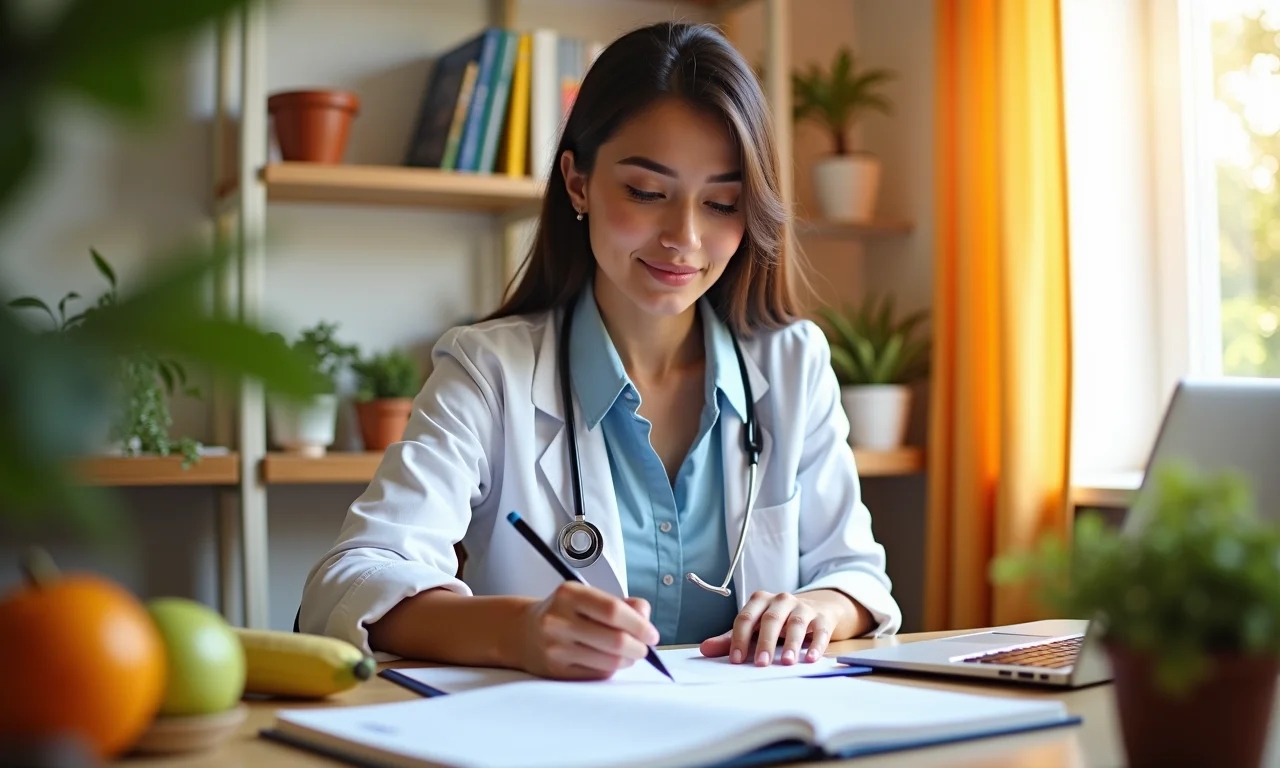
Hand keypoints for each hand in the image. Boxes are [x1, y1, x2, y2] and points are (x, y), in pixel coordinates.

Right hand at [515, 581, 659, 679]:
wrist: (522, 632)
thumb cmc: (564, 613)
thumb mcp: (587, 597)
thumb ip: (620, 604)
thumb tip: (645, 616)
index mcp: (569, 595)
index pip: (613, 610)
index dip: (639, 625)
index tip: (652, 634)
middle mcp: (558, 620)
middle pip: (614, 640)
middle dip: (639, 647)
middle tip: (644, 648)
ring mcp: (555, 648)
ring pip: (609, 662)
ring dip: (628, 660)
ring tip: (629, 655)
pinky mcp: (555, 671)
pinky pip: (596, 675)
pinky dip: (611, 670)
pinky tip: (609, 662)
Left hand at [699, 589, 867, 665]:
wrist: (816, 607)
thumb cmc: (778, 621)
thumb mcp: (754, 627)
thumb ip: (730, 639)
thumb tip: (704, 650)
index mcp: (759, 601)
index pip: (746, 618)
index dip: (739, 638)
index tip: (736, 660)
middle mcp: (781, 600)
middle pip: (770, 619)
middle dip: (764, 642)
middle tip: (760, 664)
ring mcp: (803, 607)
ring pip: (796, 623)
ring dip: (791, 643)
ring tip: (786, 662)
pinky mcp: (823, 618)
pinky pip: (820, 630)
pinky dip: (816, 644)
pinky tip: (810, 659)